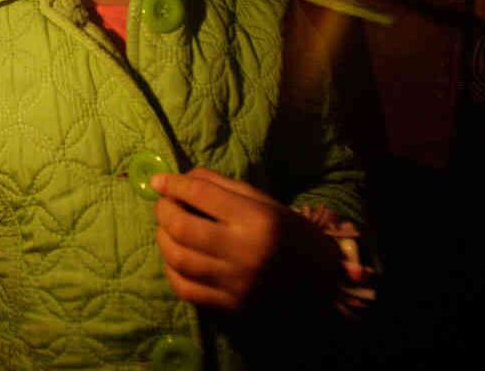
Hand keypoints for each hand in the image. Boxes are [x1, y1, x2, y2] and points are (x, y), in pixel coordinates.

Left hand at [150, 167, 341, 315]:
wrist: (325, 284)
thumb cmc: (292, 234)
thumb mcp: (265, 202)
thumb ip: (221, 187)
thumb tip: (179, 178)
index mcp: (257, 219)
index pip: (202, 195)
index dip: (173, 184)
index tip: (159, 181)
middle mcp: (244, 251)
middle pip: (182, 227)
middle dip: (163, 211)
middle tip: (163, 204)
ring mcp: (235, 283)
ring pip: (178, 258)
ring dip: (163, 238)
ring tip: (167, 228)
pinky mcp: (230, 306)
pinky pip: (185, 288)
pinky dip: (171, 269)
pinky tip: (176, 257)